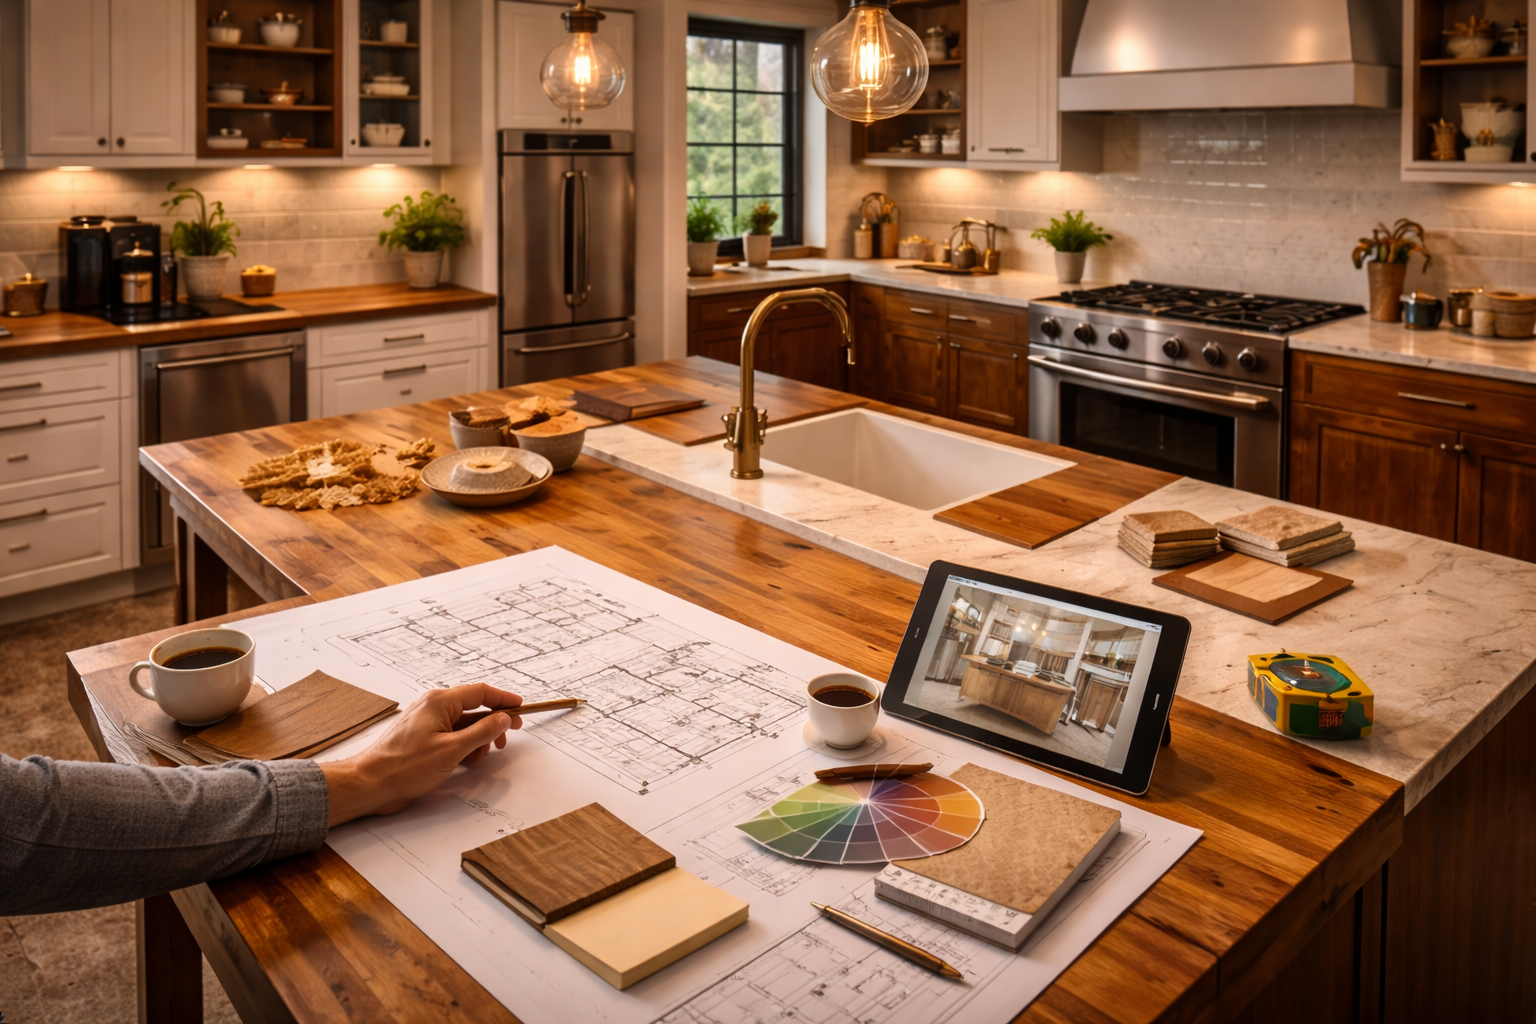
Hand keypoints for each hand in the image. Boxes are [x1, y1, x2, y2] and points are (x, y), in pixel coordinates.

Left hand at [320, 683, 523, 826]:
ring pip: (464, 724)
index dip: (503, 700)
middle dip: (492, 725)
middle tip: (506, 739)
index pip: (480, 692)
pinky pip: (451, 735)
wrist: (371, 783)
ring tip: (479, 757)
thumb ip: (482, 732)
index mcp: (440, 702)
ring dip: (477, 739)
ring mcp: (427, 722)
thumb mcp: (452, 750)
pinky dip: (463, 746)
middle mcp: (433, 706)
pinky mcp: (423, 737)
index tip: (521, 707)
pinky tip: (465, 762)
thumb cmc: (404, 767)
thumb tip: (503, 719)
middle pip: (473, 709)